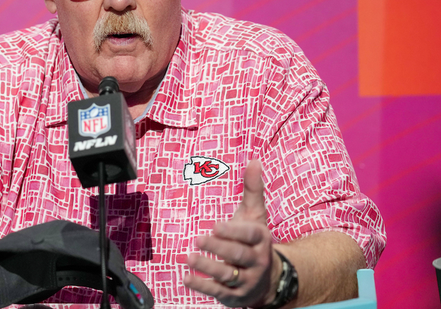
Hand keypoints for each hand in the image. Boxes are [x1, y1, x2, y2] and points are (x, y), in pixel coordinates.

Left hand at [184, 160, 279, 307]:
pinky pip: (218, 291)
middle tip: (198, 239)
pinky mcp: (234, 296)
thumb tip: (254, 160)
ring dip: (207, 267)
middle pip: (238, 255)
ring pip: (227, 275)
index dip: (233, 231)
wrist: (269, 280)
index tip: (215, 225)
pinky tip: (187, 277)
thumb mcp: (256, 216)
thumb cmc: (254, 240)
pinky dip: (202, 286)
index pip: (249, 235)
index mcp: (261, 239)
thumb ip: (253, 189)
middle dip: (219, 248)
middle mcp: (256, 261)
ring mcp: (246, 280)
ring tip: (189, 257)